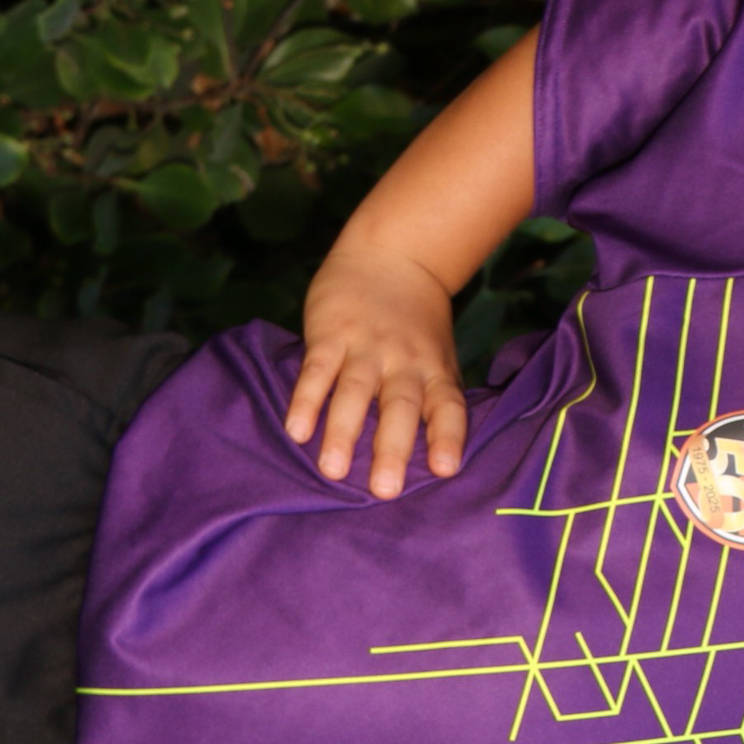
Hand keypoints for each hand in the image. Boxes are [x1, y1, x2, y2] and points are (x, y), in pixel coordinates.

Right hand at [287, 241, 470, 496]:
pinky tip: (295, 430)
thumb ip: (434, 400)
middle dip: (391, 448)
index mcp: (434, 370)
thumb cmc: (418, 324)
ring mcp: (366, 346)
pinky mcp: (330, 334)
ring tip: (332, 471)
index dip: (447, 436)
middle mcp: (403, 361)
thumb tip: (435, 462)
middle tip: (384, 490)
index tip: (446, 469)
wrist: (392, 254)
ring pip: (354, 392)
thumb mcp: (438, 358)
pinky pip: (316, 370)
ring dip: (342, 431)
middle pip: (399, 407)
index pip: (447, 406)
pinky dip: (306, 399)